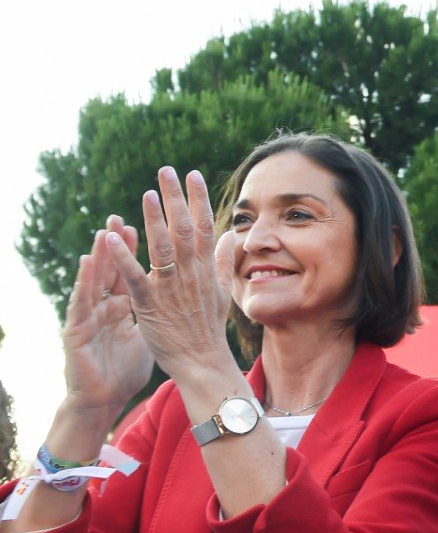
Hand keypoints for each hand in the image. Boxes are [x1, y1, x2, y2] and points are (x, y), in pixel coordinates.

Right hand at [62, 220, 153, 415]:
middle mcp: (106, 305)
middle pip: (115, 269)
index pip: (136, 271)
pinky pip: (82, 302)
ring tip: (106, 230)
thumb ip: (162, 309)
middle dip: (120, 243)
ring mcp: (90, 316)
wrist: (103, 398)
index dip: (142, 250)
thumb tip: (184, 294)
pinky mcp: (77, 329)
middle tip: (125, 216)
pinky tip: (86, 262)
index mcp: (125, 305)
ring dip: (101, 254)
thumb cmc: (124, 367)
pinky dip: (85, 281)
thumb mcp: (149, 332)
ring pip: (96, 279)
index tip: (154, 222)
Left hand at [104, 168, 236, 379]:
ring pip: (163, 248)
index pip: (205, 226)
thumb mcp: (223, 292)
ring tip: (147, 194)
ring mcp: (171, 288)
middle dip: (175, 198)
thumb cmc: (209, 329)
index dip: (199, 199)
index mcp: (206, 270)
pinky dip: (123, 258)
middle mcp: (191, 274)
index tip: (193, 174)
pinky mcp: (150, 304)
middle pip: (184, 229)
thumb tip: (231, 235)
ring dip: (154, 220)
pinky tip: (111, 238)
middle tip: (166, 170)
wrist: (202, 362)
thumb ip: (224, 262)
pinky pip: (136, 277)